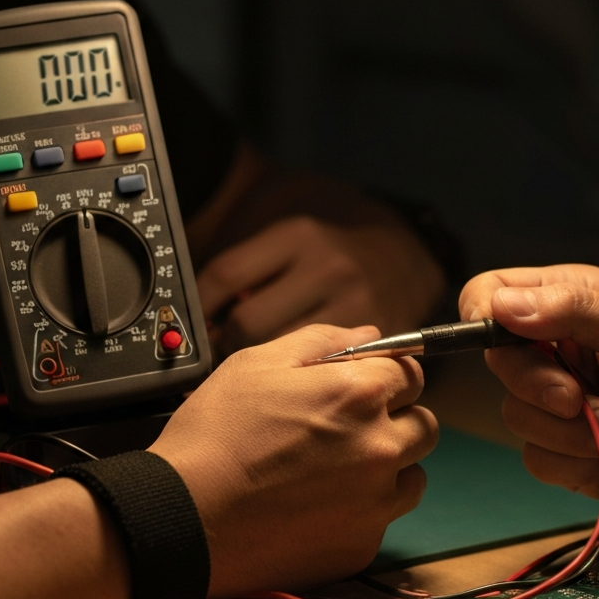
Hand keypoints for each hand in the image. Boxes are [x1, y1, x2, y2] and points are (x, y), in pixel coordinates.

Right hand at [150, 324, 438, 597]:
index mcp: (358, 395)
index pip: (411, 372)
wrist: (183, 516)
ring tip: (335, 469)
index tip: (363, 384)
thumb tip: (370, 335)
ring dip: (388, 466)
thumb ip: (323, 341)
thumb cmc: (214, 435)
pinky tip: (318, 504)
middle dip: (395, 419)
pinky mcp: (360, 545)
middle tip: (347, 427)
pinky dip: (362, 509)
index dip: (385, 375)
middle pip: (424, 425)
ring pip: (412, 474)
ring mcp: (374, 503)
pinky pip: (382, 518)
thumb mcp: (256, 363)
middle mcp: (379, 448)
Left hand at [196, 216, 446, 357]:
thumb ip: (243, 257)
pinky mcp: (372, 338)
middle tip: (224, 348)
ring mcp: (353, 305)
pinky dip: (302, 375)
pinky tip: (296, 371)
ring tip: (259, 362)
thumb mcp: (286, 222)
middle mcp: (325, 269)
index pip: (225, 276)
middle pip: (248, 324)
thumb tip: (194, 302)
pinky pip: (321, 369)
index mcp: (295, 237)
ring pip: (282, 355)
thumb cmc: (329, 243)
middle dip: (227, 341)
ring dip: (263, 364)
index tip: (192, 324)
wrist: (406, 250)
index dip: (200, 308)